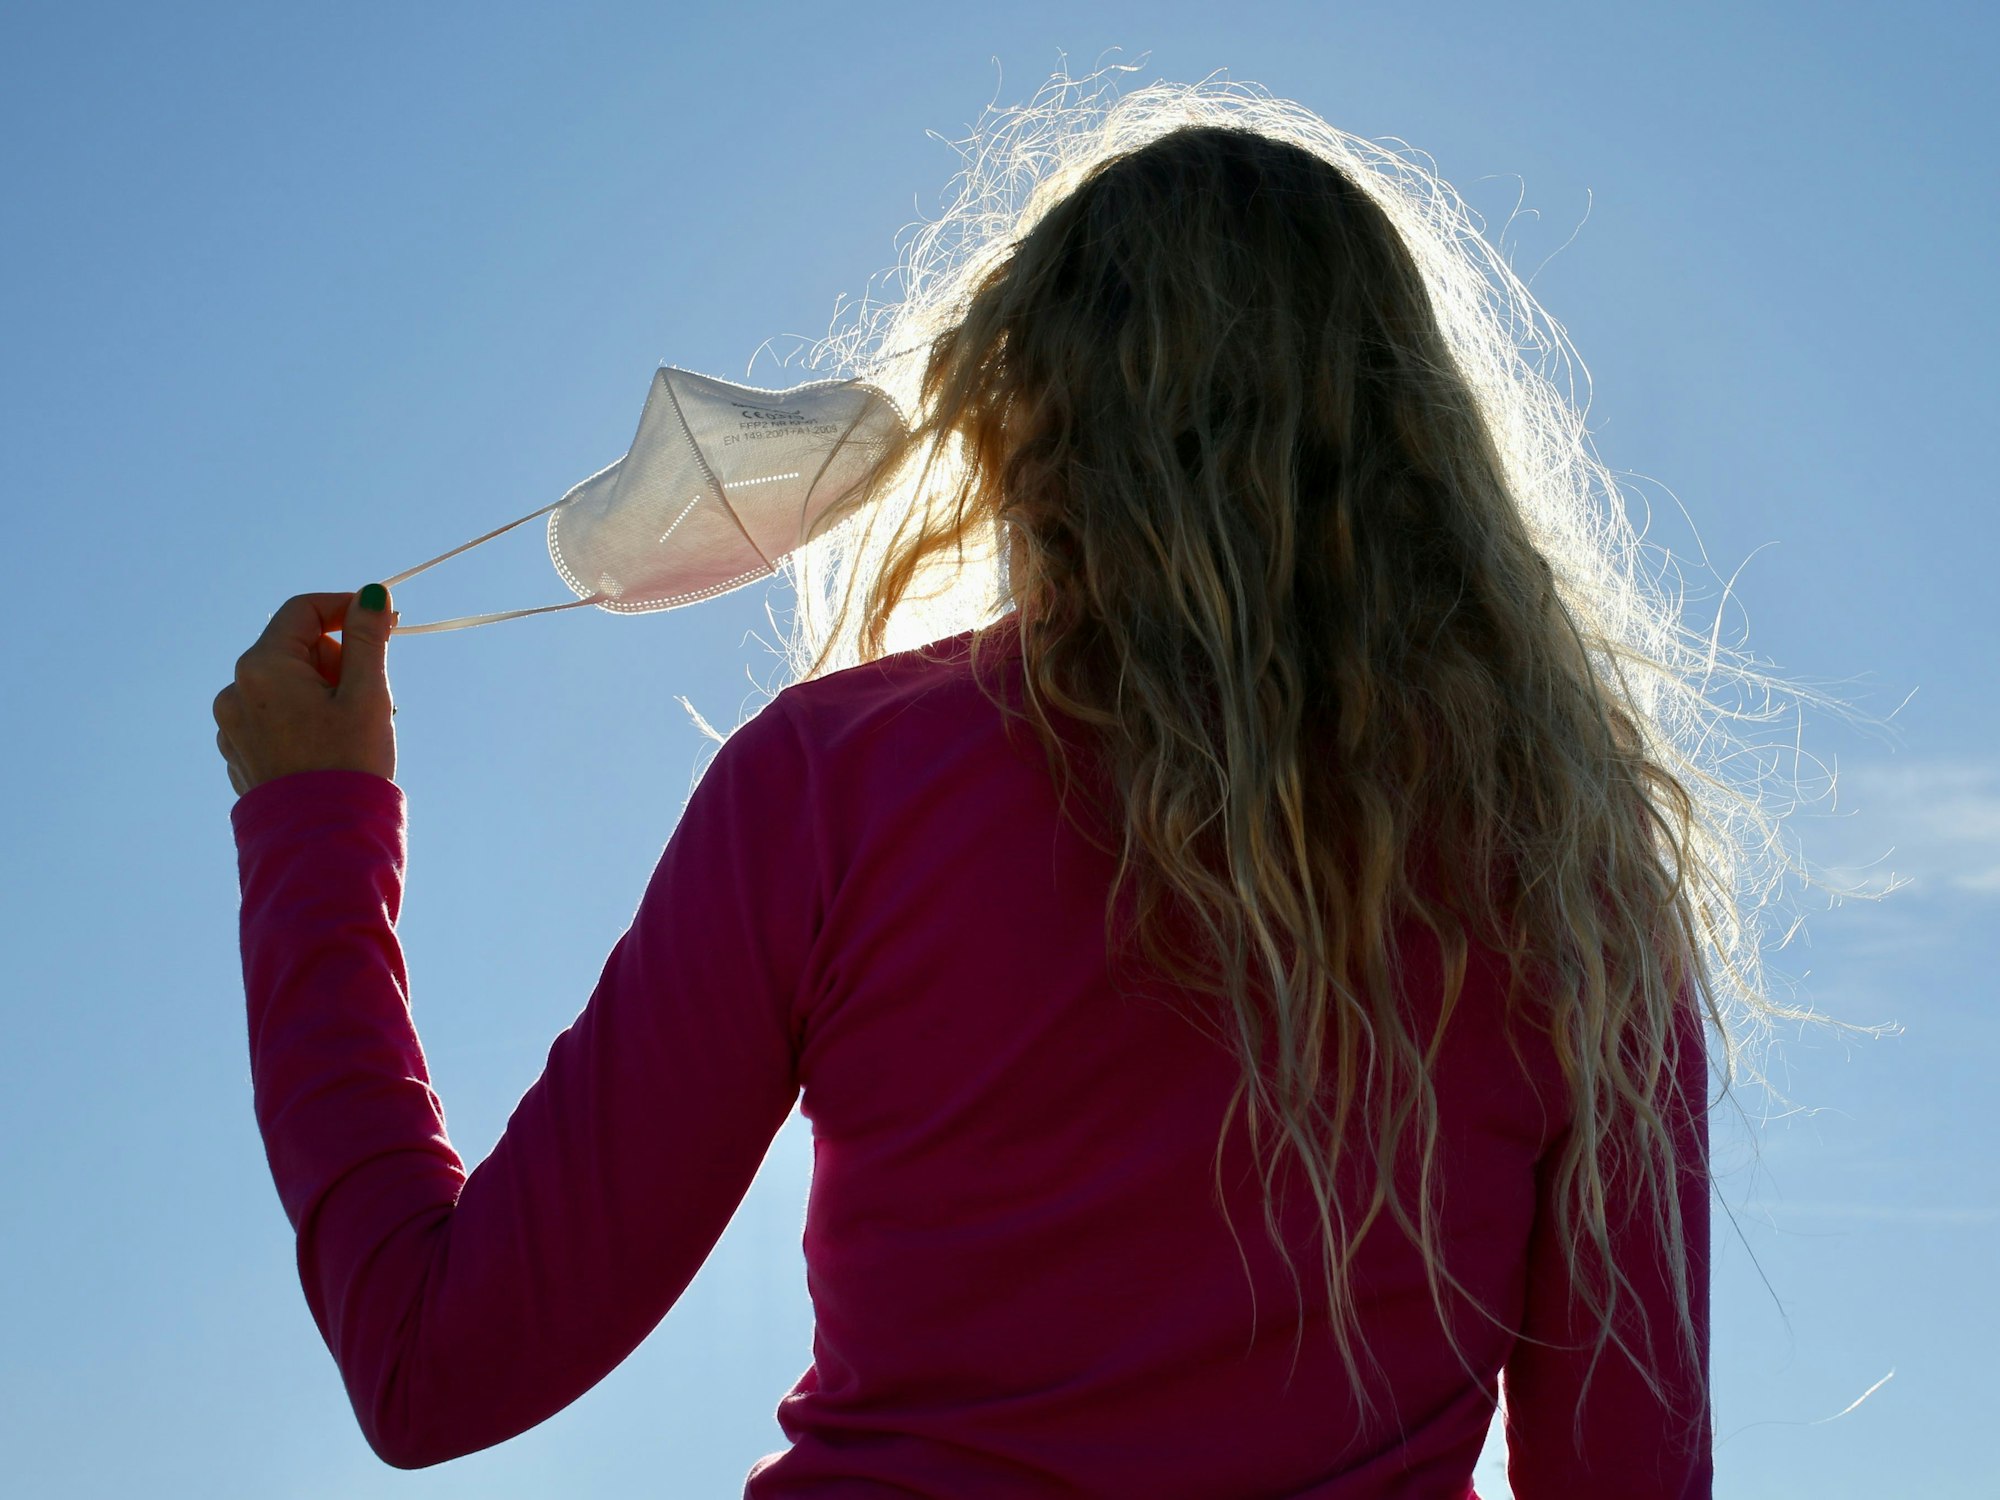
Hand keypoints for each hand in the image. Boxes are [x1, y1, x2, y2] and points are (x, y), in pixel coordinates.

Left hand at [213, 584, 398, 797]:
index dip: (345, 608)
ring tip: (353, 727)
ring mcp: (231, 724)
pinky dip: (302, 718)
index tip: (383, 622)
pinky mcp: (238, 752)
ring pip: (285, 684)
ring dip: (322, 691)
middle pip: (294, 648)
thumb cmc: (349, 764)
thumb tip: (372, 593)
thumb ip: (368, 637)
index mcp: (263, 668)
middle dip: (337, 660)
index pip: (303, 611)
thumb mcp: (367, 693)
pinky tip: (327, 748)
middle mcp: (235, 690)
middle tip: (373, 693)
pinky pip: (273, 716)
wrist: (322, 840)